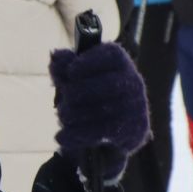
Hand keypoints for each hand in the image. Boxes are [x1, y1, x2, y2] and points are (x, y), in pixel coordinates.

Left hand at [49, 40, 149, 184]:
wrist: (106, 130)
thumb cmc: (86, 94)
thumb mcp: (72, 78)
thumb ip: (63, 66)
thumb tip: (56, 56)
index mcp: (119, 63)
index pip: (113, 55)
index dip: (90, 62)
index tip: (71, 71)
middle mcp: (133, 82)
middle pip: (109, 84)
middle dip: (80, 92)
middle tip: (64, 99)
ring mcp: (136, 106)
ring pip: (105, 110)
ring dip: (77, 115)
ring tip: (63, 117)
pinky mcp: (133, 129)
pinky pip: (104, 132)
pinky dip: (78, 134)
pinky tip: (62, 136)